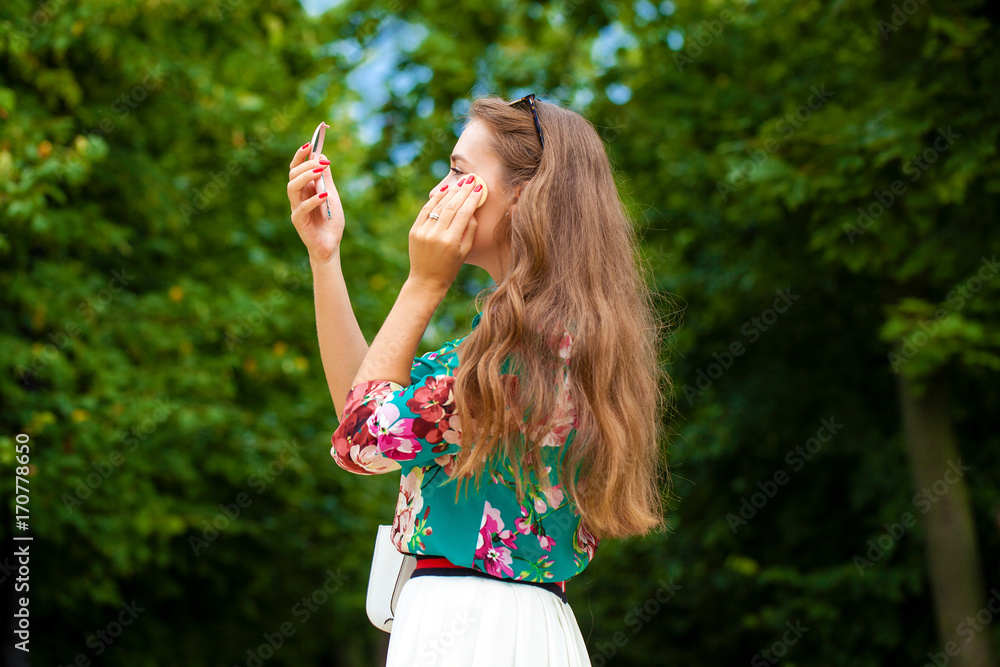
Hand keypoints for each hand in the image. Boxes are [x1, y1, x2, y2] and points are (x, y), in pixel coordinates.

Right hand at [287, 142, 344, 263]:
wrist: (331, 244)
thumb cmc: (330, 221)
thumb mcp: (332, 195)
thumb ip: (326, 178)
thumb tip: (322, 156)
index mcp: (304, 188)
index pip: (297, 167)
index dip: (301, 155)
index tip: (310, 143)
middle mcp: (297, 196)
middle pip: (293, 174)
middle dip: (306, 164)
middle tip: (322, 162)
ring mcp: (296, 208)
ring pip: (292, 187)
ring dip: (306, 177)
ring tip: (320, 171)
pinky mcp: (298, 221)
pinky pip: (301, 208)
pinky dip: (313, 200)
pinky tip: (325, 195)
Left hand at [407, 174, 482, 294]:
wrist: (426, 280)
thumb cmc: (450, 267)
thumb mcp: (465, 251)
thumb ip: (470, 229)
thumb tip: (472, 208)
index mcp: (451, 241)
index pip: (464, 213)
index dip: (472, 199)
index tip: (480, 188)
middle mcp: (436, 234)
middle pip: (452, 206)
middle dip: (463, 190)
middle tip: (472, 179)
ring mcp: (423, 232)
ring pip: (439, 205)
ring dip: (451, 191)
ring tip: (461, 182)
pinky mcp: (414, 230)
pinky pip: (426, 210)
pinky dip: (436, 199)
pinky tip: (445, 190)